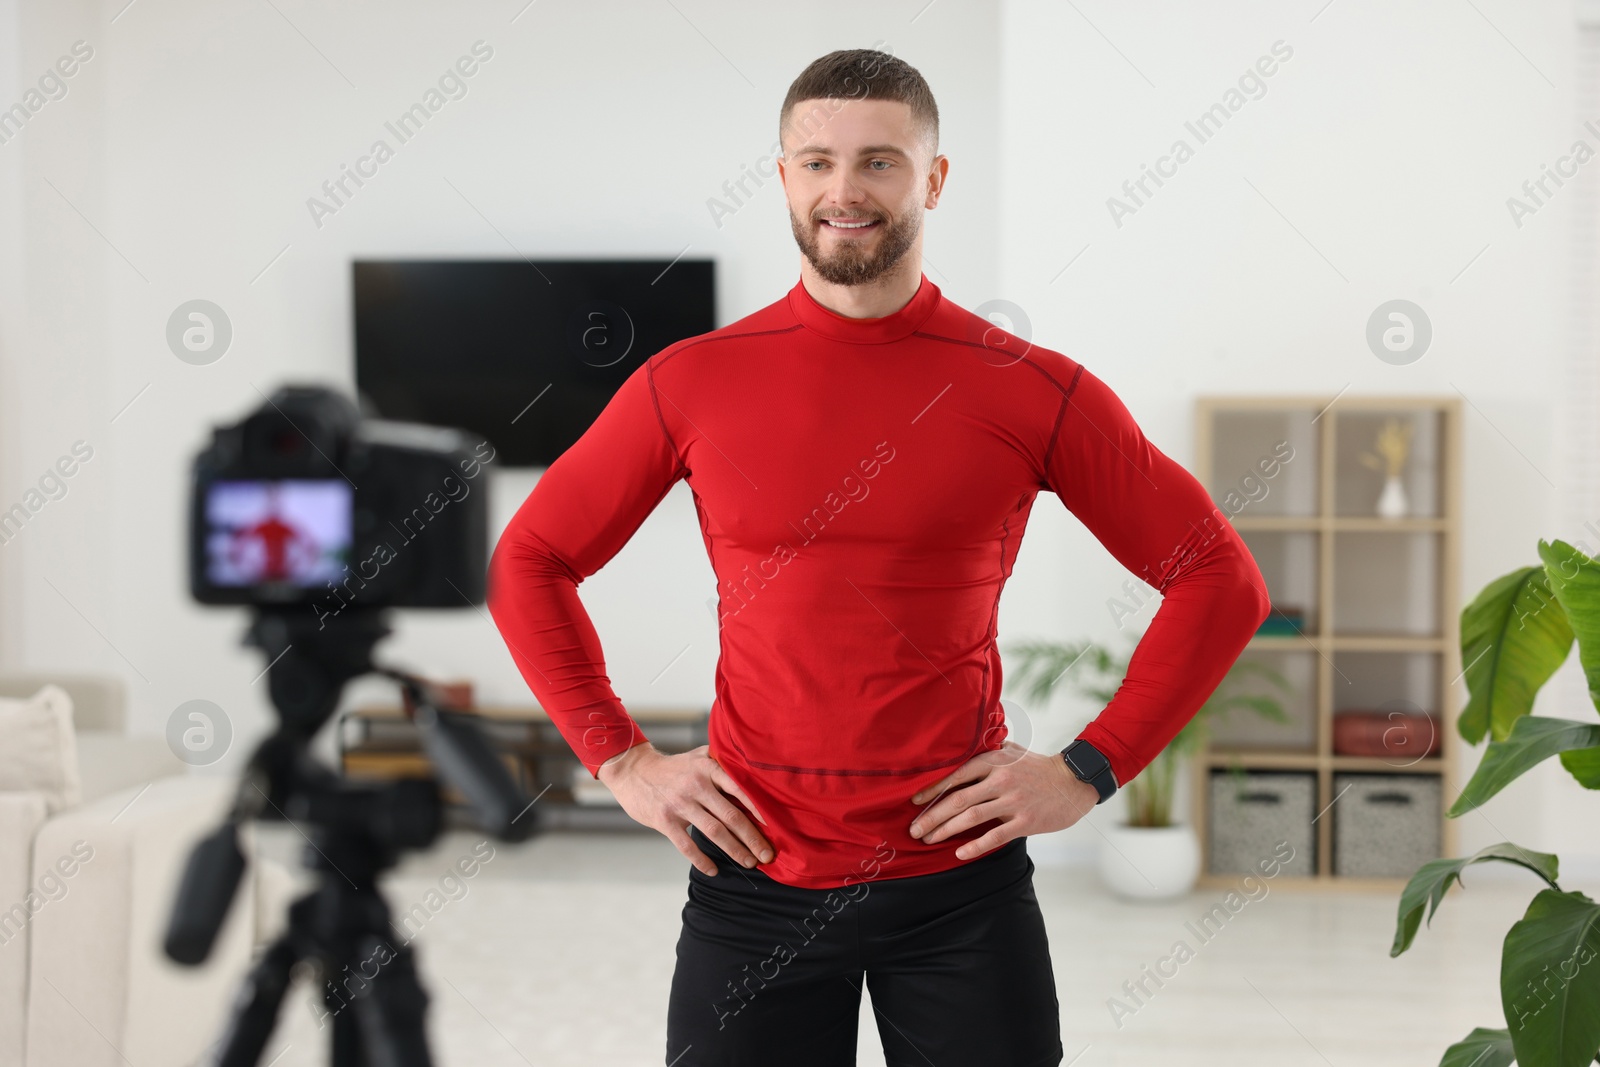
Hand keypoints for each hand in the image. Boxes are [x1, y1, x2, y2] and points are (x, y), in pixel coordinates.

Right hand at [596, 743, 774, 875]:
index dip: (758, 810)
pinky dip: (702, 860)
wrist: (634, 771)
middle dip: (752, 838)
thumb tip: (754, 773)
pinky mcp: (665, 820)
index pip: (740, 790)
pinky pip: (687, 845)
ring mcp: (680, 803)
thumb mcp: (698, 756)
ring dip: (735, 850)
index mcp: (708, 768)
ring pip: (714, 832)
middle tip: (767, 855)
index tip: (774, 827)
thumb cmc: (673, 767)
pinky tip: (714, 870)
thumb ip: (722, 763)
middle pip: (731, 816)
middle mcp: (697, 785)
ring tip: (749, 863)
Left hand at [908, 741, 1101, 859]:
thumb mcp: (1013, 750)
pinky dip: (974, 846)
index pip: (955, 776)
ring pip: (971, 817)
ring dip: (946, 830)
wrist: (1074, 782)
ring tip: (929, 840)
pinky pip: (994, 836)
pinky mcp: (1026, 822)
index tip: (914, 802)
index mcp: (993, 761)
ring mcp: (1013, 801)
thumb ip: (988, 749)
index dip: (932, 790)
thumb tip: (963, 744)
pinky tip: (959, 853)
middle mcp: (1000, 780)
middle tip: (915, 829)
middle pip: (957, 799)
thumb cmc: (1039, 767)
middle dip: (932, 816)